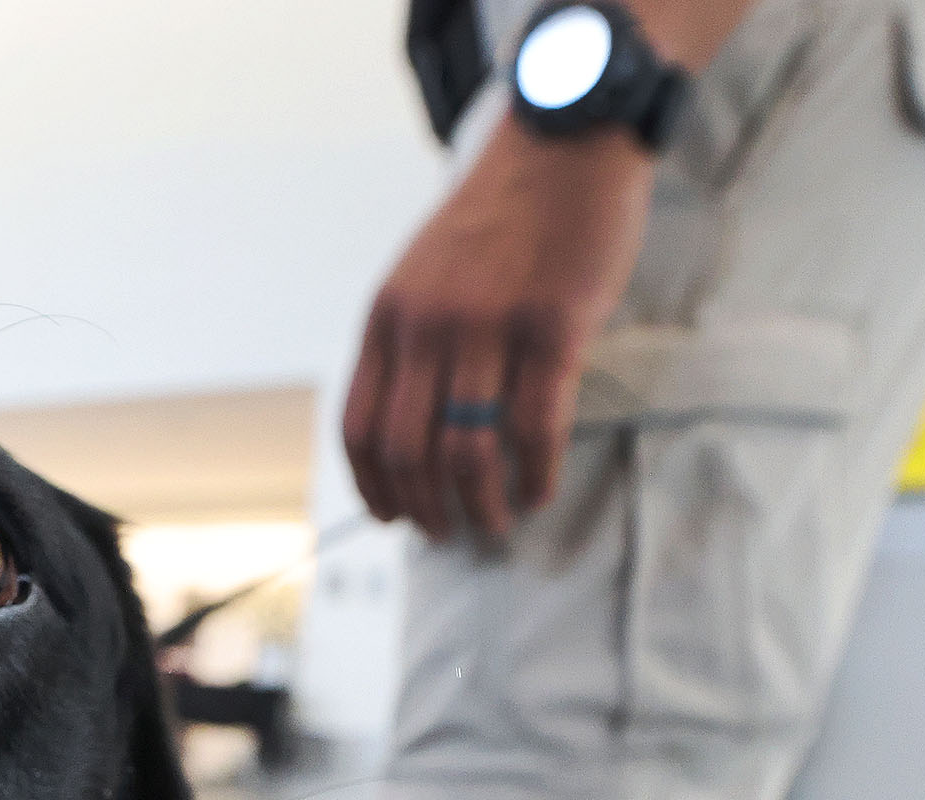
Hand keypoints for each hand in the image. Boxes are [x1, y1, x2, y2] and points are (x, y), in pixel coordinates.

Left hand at [345, 124, 656, 541]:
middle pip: (408, 452)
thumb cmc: (501, 215)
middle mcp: (426, 325)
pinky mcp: (551, 327)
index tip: (393, 518)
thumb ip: (412, 339)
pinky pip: (535, 427)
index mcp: (387, 316)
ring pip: (467, 450)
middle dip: (426, 509)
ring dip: (482, 504)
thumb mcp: (425, 272)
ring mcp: (488, 326)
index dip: (373, 487)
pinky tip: (540, 490)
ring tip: (499, 523)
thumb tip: (411, 426)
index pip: (359, 428)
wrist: (565, 141)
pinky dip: (535, 474)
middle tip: (452, 535)